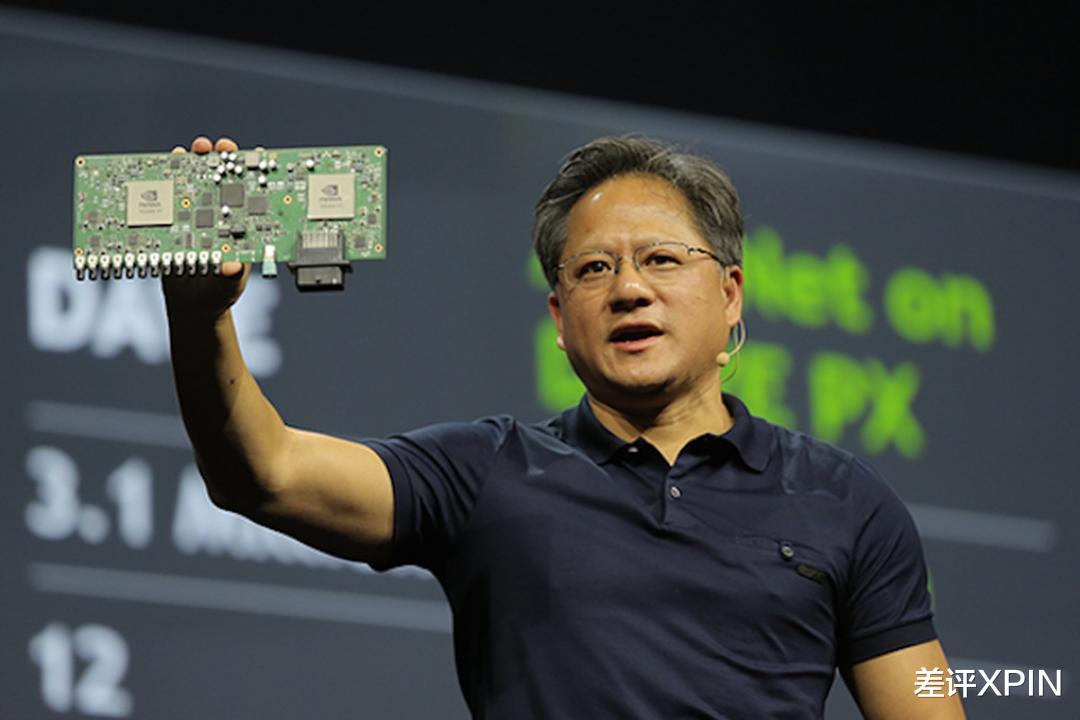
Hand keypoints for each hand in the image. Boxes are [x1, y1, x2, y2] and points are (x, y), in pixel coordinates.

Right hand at [162, 136, 251, 320]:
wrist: (191, 306)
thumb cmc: (218, 294)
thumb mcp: (229, 286)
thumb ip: (231, 276)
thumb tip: (231, 267)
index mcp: (241, 226)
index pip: (248, 192)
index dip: (247, 171)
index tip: (245, 156)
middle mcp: (219, 215)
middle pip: (219, 179)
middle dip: (214, 159)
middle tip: (209, 147)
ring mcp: (194, 216)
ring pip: (191, 184)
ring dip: (186, 164)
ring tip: (182, 153)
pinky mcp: (172, 222)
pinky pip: (165, 200)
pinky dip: (160, 185)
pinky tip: (154, 173)